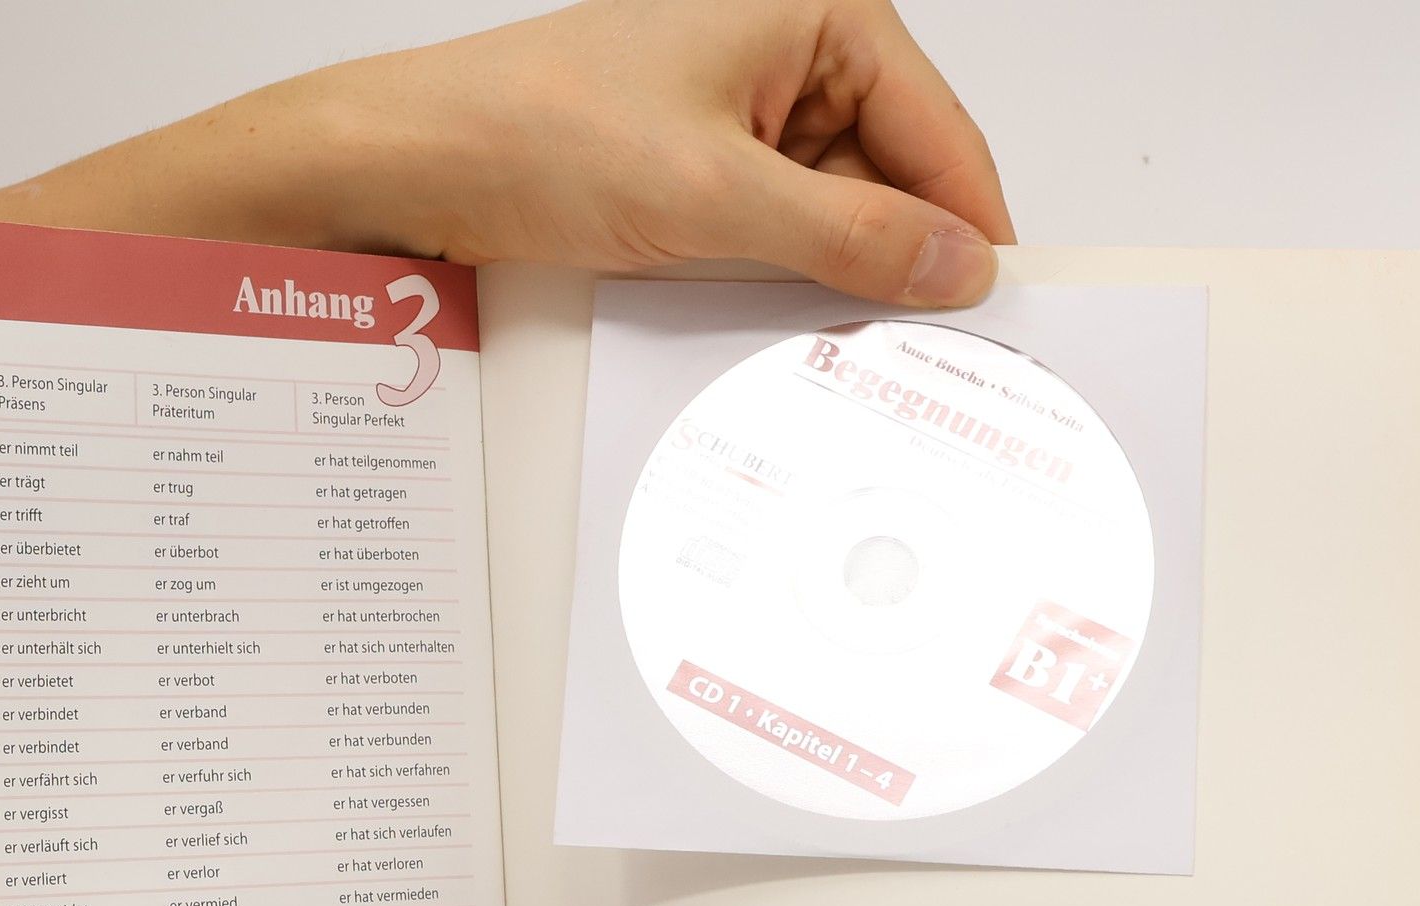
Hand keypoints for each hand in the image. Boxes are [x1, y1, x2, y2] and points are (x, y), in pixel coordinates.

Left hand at [344, 0, 1012, 304]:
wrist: (423, 162)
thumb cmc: (543, 132)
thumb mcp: (719, 198)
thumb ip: (850, 235)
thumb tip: (953, 263)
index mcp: (817, 15)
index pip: (939, 132)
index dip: (968, 228)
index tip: (996, 316)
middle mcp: (789, 55)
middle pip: (891, 178)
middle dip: (894, 262)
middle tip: (914, 356)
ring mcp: (743, 115)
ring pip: (831, 214)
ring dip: (828, 279)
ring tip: (826, 338)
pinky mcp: (702, 169)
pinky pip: (773, 232)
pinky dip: (776, 280)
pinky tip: (770, 319)